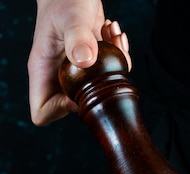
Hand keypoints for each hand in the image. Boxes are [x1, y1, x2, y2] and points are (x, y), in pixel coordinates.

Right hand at [28, 0, 130, 125]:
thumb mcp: (72, 16)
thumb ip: (77, 37)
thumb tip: (85, 61)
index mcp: (43, 71)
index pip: (42, 112)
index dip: (61, 110)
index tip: (80, 91)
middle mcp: (57, 76)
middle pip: (73, 108)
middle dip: (97, 91)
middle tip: (103, 62)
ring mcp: (74, 72)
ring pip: (96, 93)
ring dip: (113, 70)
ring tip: (112, 39)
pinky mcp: (91, 66)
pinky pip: (108, 76)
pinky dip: (118, 57)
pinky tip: (113, 34)